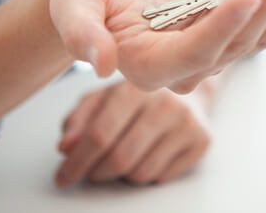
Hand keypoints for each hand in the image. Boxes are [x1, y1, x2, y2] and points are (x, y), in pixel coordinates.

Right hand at [49, 0, 265, 91]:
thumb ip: (80, 30)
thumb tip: (98, 62)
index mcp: (149, 64)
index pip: (193, 52)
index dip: (221, 27)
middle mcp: (186, 65)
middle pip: (237, 43)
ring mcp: (210, 47)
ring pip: (258, 34)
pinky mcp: (225, 26)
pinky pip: (263, 19)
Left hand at [55, 80, 210, 186]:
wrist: (184, 88)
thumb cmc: (138, 96)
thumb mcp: (101, 98)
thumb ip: (79, 120)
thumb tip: (66, 147)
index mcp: (134, 87)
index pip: (100, 134)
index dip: (77, 162)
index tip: (63, 177)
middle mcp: (164, 103)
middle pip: (120, 158)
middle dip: (96, 173)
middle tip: (90, 173)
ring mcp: (186, 122)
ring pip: (140, 173)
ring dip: (122, 175)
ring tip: (122, 156)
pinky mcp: (202, 140)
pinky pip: (162, 178)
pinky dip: (146, 174)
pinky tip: (146, 155)